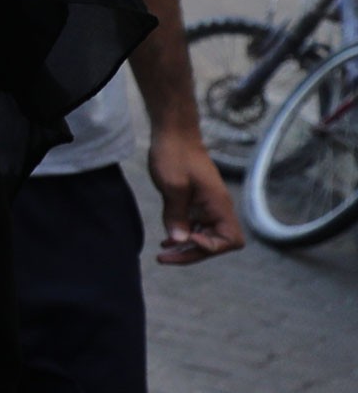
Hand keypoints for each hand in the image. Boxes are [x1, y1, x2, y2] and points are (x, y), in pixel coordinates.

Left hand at [148, 125, 240, 262]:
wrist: (173, 134)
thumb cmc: (175, 155)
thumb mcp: (173, 186)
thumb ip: (176, 215)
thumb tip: (180, 241)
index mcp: (218, 205)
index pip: (230, 240)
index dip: (210, 247)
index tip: (187, 240)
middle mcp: (218, 208)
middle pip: (216, 243)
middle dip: (192, 253)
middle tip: (164, 258)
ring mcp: (208, 206)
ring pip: (204, 237)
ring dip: (186, 247)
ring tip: (163, 253)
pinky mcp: (197, 203)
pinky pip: (195, 226)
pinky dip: (182, 235)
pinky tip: (167, 240)